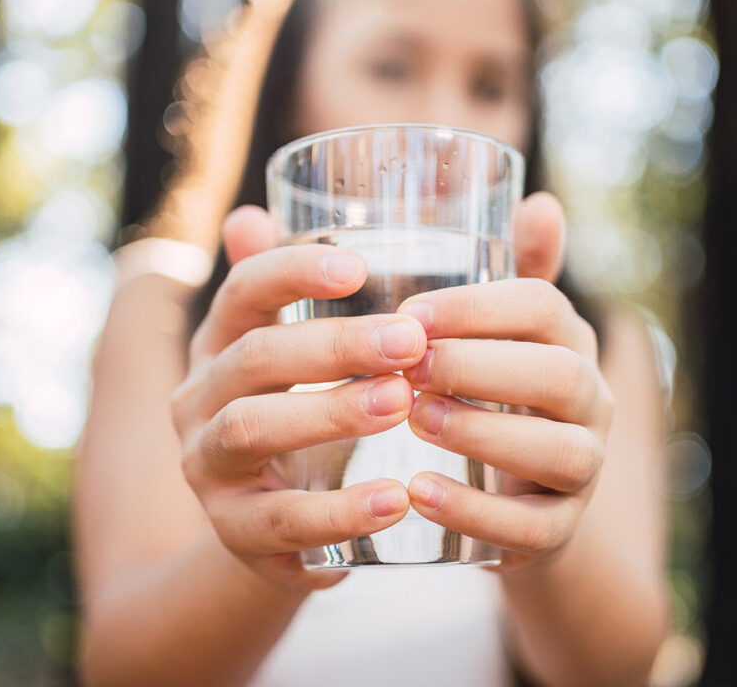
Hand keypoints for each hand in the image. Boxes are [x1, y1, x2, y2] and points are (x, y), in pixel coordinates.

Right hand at [171, 207, 426, 589]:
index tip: (361, 266)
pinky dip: (337, 511)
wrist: (280, 527)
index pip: (244, 287)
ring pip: (251, 429)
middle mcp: (201, 395)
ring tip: (401, 404)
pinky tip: (396, 499)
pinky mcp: (233, 531)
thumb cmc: (323, 413)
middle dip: (332, 345)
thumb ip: (410, 289)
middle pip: (252, 356)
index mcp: (226, 338)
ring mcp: (208, 465)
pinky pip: (277, 520)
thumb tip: (535, 206)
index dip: (293, 270)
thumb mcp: (339, 355)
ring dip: (328, 414)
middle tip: (409, 344)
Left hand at [398, 193, 612, 570]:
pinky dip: (477, 512)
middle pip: (561, 377)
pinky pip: (535, 529)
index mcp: (567, 342)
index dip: (480, 307)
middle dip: (481, 367)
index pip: (544, 307)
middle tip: (408, 366)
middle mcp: (590, 402)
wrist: (516, 495)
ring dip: (484, 433)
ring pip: (562, 453)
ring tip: (415, 420)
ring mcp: (584, 470)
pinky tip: (419, 493)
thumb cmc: (492, 394)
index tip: (409, 313)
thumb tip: (538, 200)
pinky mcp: (559, 530)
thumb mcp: (496, 333)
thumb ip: (504, 271)